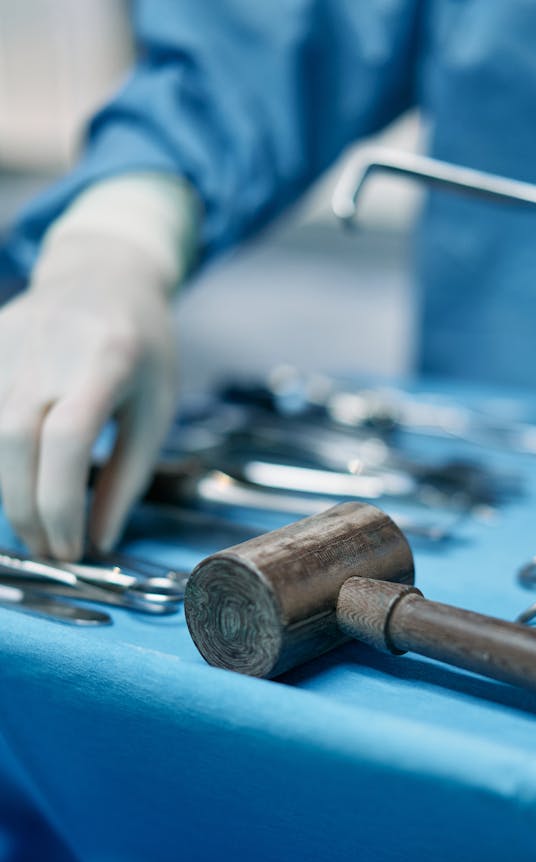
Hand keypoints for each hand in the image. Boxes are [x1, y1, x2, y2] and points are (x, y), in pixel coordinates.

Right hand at [0, 232, 176, 560]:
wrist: (105, 273)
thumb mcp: (156, 409)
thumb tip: (99, 539)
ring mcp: (8, 342)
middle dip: (26, 509)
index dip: (62, 503)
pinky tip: (13, 486)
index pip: (68, 440)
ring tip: (34, 525)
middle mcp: (49, 348)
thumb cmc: (142, 348)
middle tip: (50, 549)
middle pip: (14, 441)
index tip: (74, 548)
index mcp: (106, 360)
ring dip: (5, 491)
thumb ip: (128, 477)